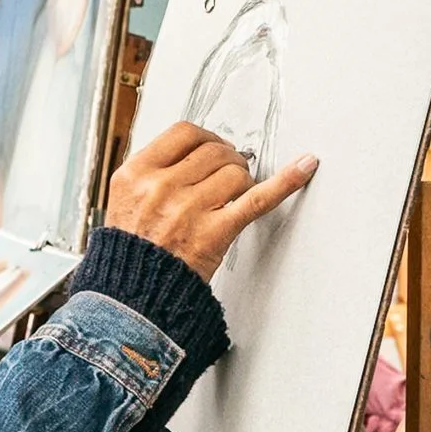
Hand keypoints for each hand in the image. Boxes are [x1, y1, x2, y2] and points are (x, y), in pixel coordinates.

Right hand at [102, 122, 318, 279]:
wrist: (136, 298)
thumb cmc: (133, 251)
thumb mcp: (126, 201)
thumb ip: (155, 172)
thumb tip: (198, 150)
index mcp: (135, 175)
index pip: (184, 133)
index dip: (205, 138)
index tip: (211, 148)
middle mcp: (160, 188)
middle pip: (214, 151)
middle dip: (227, 160)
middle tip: (226, 177)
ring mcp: (188, 210)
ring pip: (236, 171)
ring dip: (242, 181)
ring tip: (231, 198)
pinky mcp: (216, 232)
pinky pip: (259, 198)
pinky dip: (286, 181)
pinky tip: (304, 167)